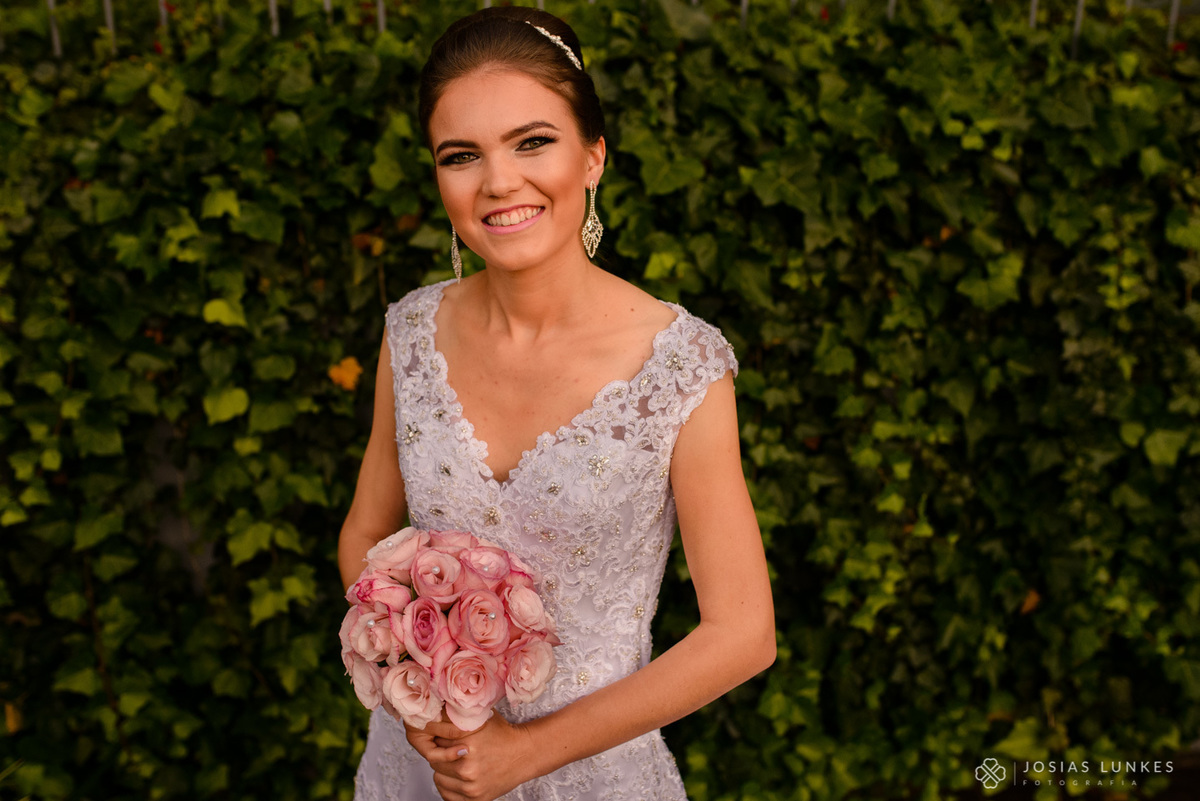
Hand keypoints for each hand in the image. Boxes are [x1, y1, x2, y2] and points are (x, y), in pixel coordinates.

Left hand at [404, 713, 535, 800]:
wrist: (524, 754)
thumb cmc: (503, 735)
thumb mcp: (479, 720)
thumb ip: (457, 718)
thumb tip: (434, 712)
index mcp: (467, 747)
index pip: (436, 743)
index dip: (439, 738)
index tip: (444, 736)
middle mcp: (468, 769)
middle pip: (434, 761)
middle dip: (440, 753)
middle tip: (452, 749)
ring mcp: (471, 787)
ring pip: (438, 778)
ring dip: (444, 770)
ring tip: (457, 762)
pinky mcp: (475, 799)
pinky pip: (446, 795)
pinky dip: (449, 786)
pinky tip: (458, 776)